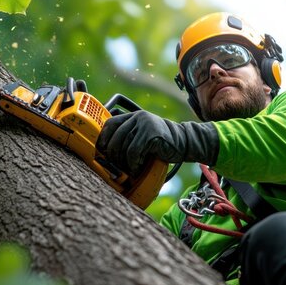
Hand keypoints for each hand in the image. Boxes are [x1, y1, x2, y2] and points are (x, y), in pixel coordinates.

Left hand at [96, 111, 218, 175]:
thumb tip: (108, 150)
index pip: (110, 124)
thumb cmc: (162, 142)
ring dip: (124, 162)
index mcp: (134, 116)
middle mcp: (138, 117)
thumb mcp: (144, 134)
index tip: (101, 150)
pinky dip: (133, 164)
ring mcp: (145, 125)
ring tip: (129, 168)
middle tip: (116, 165)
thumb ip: (130, 136)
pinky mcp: (151, 135)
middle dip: (113, 155)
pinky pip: (134, 153)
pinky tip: (136, 168)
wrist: (184, 142)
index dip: (103, 138)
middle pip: (115, 138)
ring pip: (123, 147)